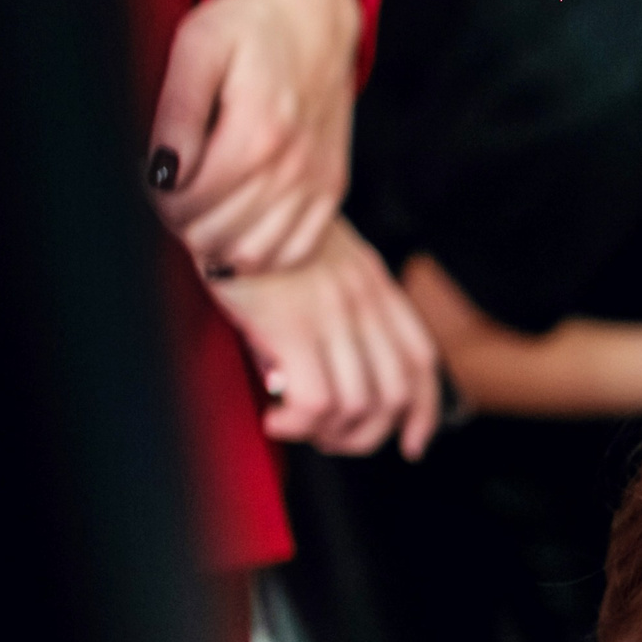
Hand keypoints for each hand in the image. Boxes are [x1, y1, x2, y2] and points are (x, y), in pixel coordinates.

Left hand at [150, 0, 362, 275]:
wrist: (314, 22)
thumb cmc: (248, 30)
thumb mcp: (199, 47)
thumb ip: (178, 110)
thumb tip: (161, 172)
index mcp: (258, 132)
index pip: (188, 202)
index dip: (155, 198)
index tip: (149, 172)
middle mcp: (293, 167)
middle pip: (216, 233)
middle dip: (180, 220)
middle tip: (169, 189)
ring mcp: (317, 184)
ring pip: (252, 254)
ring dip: (215, 243)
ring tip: (199, 209)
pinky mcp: (331, 191)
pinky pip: (293, 252)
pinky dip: (258, 255)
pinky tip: (235, 228)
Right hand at [208, 217, 441, 457]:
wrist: (217, 197)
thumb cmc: (254, 234)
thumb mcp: (316, 259)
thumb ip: (337, 305)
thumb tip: (330, 371)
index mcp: (373, 283)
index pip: (419, 360)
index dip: (424, 412)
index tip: (412, 443)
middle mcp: (363, 299)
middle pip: (395, 394)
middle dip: (367, 435)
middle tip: (329, 438)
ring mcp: (332, 313)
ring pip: (359, 405)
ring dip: (328, 433)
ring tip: (296, 426)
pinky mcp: (293, 326)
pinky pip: (317, 402)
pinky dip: (300, 424)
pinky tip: (277, 419)